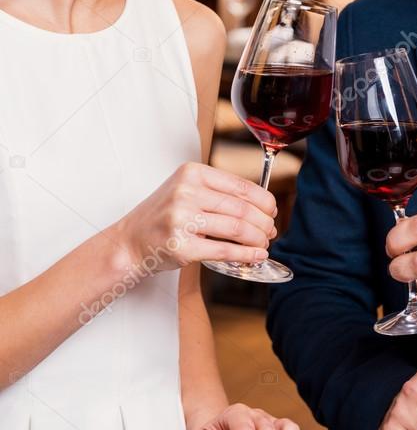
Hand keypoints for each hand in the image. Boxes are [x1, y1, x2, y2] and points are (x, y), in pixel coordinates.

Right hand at [114, 162, 277, 274]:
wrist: (130, 242)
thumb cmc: (163, 216)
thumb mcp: (186, 190)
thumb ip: (218, 191)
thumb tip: (262, 204)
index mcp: (192, 173)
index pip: (240, 185)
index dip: (264, 200)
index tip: (272, 210)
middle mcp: (186, 192)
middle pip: (242, 208)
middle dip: (264, 222)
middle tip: (270, 231)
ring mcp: (182, 219)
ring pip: (236, 228)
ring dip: (257, 238)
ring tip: (264, 243)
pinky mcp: (181, 246)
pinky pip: (224, 250)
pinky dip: (246, 254)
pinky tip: (256, 255)